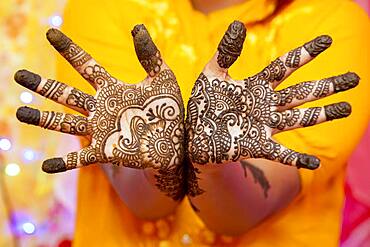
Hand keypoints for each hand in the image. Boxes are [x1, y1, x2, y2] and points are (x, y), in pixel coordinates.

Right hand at [15, 25, 184, 199]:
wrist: (176, 143)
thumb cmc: (170, 110)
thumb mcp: (162, 78)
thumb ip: (149, 54)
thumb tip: (136, 26)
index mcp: (113, 89)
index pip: (86, 66)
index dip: (69, 49)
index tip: (50, 33)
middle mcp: (101, 108)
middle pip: (66, 94)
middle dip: (43, 86)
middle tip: (19, 76)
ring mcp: (101, 130)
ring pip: (66, 123)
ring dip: (44, 118)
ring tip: (20, 112)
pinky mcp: (105, 151)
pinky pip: (80, 157)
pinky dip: (64, 162)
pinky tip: (46, 167)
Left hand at [186, 21, 358, 169]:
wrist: (194, 135)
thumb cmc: (203, 104)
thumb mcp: (212, 74)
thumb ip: (226, 52)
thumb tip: (239, 25)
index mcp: (257, 86)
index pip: (286, 66)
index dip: (306, 53)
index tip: (326, 41)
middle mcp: (266, 105)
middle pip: (302, 93)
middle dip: (327, 86)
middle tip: (354, 78)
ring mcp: (264, 125)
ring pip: (300, 117)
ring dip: (323, 114)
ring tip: (347, 108)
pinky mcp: (258, 145)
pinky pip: (282, 152)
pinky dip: (297, 158)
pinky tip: (313, 163)